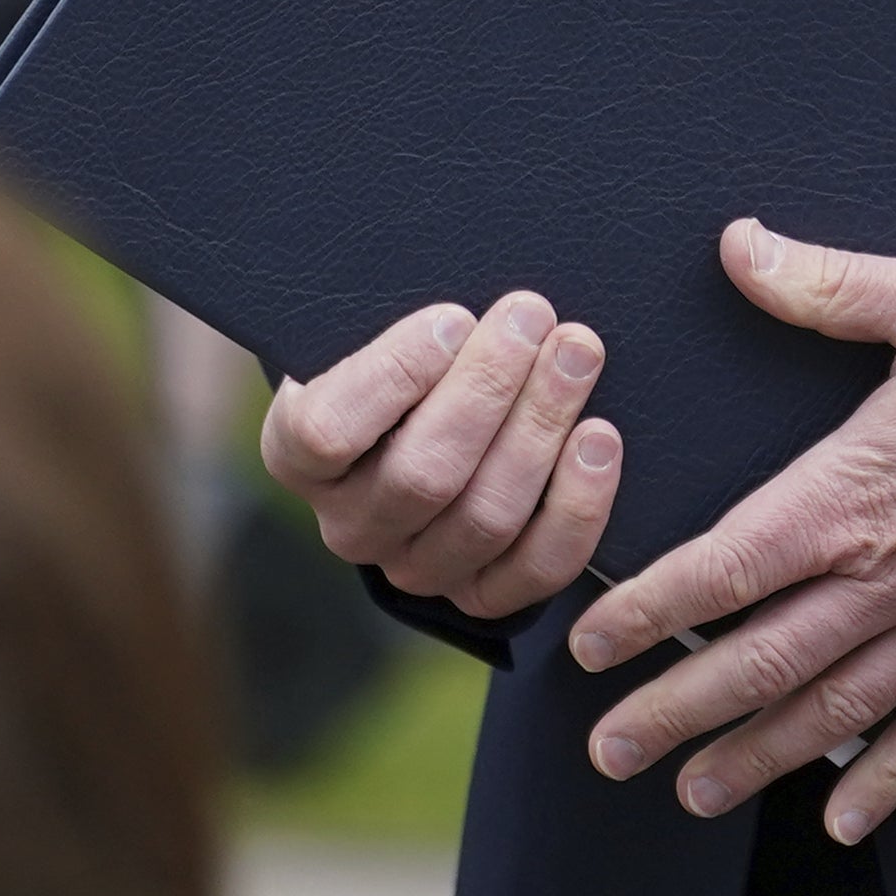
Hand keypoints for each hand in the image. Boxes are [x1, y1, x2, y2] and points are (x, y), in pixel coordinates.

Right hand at [261, 293, 622, 617]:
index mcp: (296, 453)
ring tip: (577, 353)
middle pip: (423, 475)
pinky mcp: (477, 595)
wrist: (421, 412)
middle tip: (534, 316)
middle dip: (490, 387)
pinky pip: (533, 570)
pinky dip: (576, 506)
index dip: (396, 374)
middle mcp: (347, 524)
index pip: (330, 431)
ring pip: (484, 517)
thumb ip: (405, 318)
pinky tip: (599, 439)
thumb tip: (465, 300)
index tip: (455, 316)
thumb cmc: (400, 350)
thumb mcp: (371, 324)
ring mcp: (413, 566)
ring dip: (541, 428)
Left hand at [567, 220, 895, 844]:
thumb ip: (828, 284)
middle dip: (678, 710)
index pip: (730, 564)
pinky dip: (887, 783)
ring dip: (758, 756)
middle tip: (609, 751)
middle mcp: (895, 573)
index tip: (592, 642)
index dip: (651, 608)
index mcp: (861, 487)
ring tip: (694, 792)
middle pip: (763, 659)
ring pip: (836, 711)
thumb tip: (738, 246)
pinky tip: (846, 821)